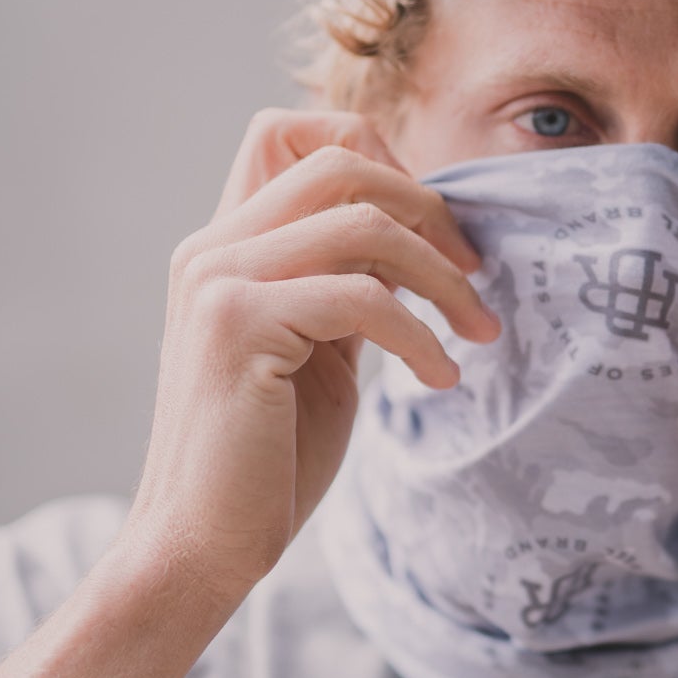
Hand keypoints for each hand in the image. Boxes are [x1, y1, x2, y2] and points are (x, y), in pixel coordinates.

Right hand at [122, 109, 500, 605]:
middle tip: (477, 273)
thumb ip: (346, 282)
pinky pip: (362, 297)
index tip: (431, 226)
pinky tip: (440, 377)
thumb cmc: (267, 458)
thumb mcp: (317, 348)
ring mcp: (219, 282)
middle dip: (430, 210)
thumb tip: (419, 233)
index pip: (287, 131)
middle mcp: (211, 248)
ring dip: (443, 277)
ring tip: (476, 332)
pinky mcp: (238, 326)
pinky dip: (420, 334)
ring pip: (365, 224)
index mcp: (223, 245)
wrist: (201, 546)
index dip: (374, 155)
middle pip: (341, 162)